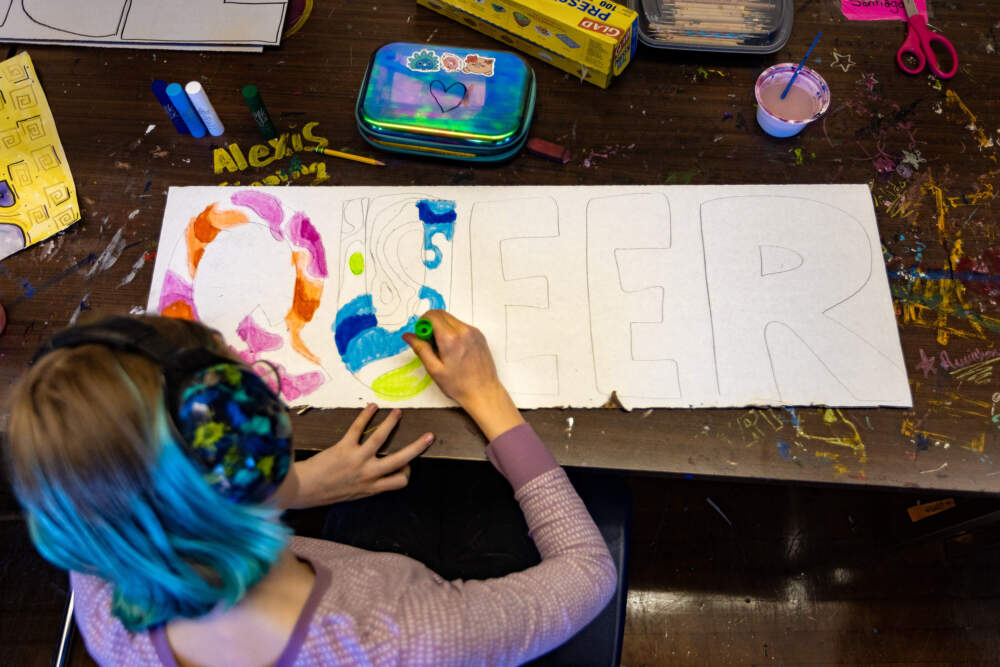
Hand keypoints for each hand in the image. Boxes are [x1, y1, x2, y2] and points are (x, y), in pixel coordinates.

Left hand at [284, 404, 433, 508]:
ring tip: (398, 412)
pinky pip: (358, 428)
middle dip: (418, 447)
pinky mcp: (344, 447)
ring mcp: (357, 460)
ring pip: (381, 439)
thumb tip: (376, 476)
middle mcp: (368, 474)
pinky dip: (366, 415)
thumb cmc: (325, 493)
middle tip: (429, 436)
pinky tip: (372, 407)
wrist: (303, 490)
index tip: (405, 465)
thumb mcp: (352, 495)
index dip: (406, 472)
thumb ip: (366, 485)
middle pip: (401, 460)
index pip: (400, 481)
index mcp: (371, 488)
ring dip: (392, 423)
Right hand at [402, 310, 523, 440]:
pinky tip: (453, 349)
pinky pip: (461, 325)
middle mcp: (463, 330)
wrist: (484, 392)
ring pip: (451, 319)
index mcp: (450, 338)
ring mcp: (473, 331)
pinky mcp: (479, 335)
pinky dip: (453, 331)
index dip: (422, 323)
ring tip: (442, 349)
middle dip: (431, 324)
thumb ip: (420, 349)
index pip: (431, 315)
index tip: (421, 336)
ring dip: (442, 328)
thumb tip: (408, 336)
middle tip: (429, 343)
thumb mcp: (434, 369)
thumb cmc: (459, 385)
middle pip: (441, 314)